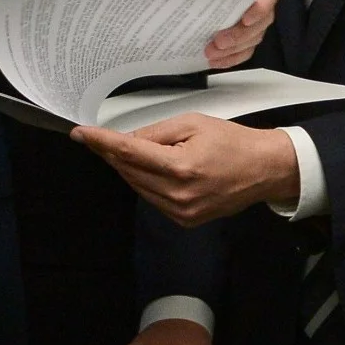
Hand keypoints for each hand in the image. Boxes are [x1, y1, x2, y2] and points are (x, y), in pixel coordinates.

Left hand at [75, 112, 300, 225]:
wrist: (264, 170)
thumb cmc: (232, 141)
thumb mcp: (194, 123)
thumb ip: (156, 132)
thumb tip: (125, 141)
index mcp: (180, 167)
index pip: (129, 152)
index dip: (101, 142)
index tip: (80, 133)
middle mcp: (176, 194)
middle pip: (128, 171)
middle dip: (112, 154)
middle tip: (99, 138)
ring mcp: (180, 212)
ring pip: (137, 187)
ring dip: (127, 168)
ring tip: (127, 151)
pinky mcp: (183, 221)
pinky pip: (152, 199)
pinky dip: (145, 182)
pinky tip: (152, 169)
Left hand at [153, 0, 278, 68]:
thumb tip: (206, 10)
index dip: (264, 4)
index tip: (245, 20)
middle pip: (265, 17)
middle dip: (242, 34)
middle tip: (218, 41)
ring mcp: (251, 12)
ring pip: (255, 35)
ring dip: (234, 48)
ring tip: (209, 52)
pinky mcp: (243, 29)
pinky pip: (246, 48)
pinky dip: (232, 57)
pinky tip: (215, 59)